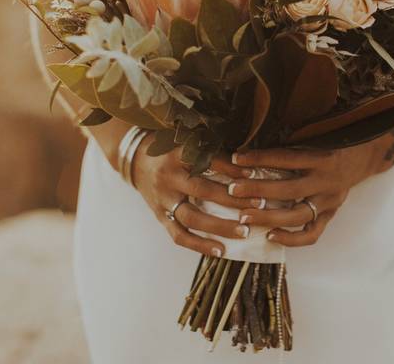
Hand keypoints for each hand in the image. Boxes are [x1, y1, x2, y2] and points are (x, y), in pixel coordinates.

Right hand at [131, 138, 259, 256]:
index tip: (253, 173)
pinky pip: (179, 235)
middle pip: (202, 190)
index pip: (208, 161)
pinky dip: (199, 246)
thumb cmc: (170, 150)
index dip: (231, 168)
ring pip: (192, 217)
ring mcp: (163, 199)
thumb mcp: (187, 141)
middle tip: (259, 204)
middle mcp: (169, 177)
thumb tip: (247, 159)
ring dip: (220, 226)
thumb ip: (211, 149)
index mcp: (178, 155)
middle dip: (232, 200)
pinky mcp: (160, 217)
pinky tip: (221, 252)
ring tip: (244, 231)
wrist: (135, 160)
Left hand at [226, 142, 383, 246]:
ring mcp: (330, 201)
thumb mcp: (317, 134)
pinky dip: (291, 239)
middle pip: (289, 189)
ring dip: (269, 217)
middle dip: (258, 190)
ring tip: (243, 217)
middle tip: (232, 190)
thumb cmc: (336, 140)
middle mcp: (327, 182)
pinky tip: (270, 236)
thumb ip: (292, 139)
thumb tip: (255, 136)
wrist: (366, 155)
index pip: (287, 158)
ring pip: (298, 216)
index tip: (236, 158)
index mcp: (323, 157)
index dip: (260, 158)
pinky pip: (312, 234)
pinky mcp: (331, 214)